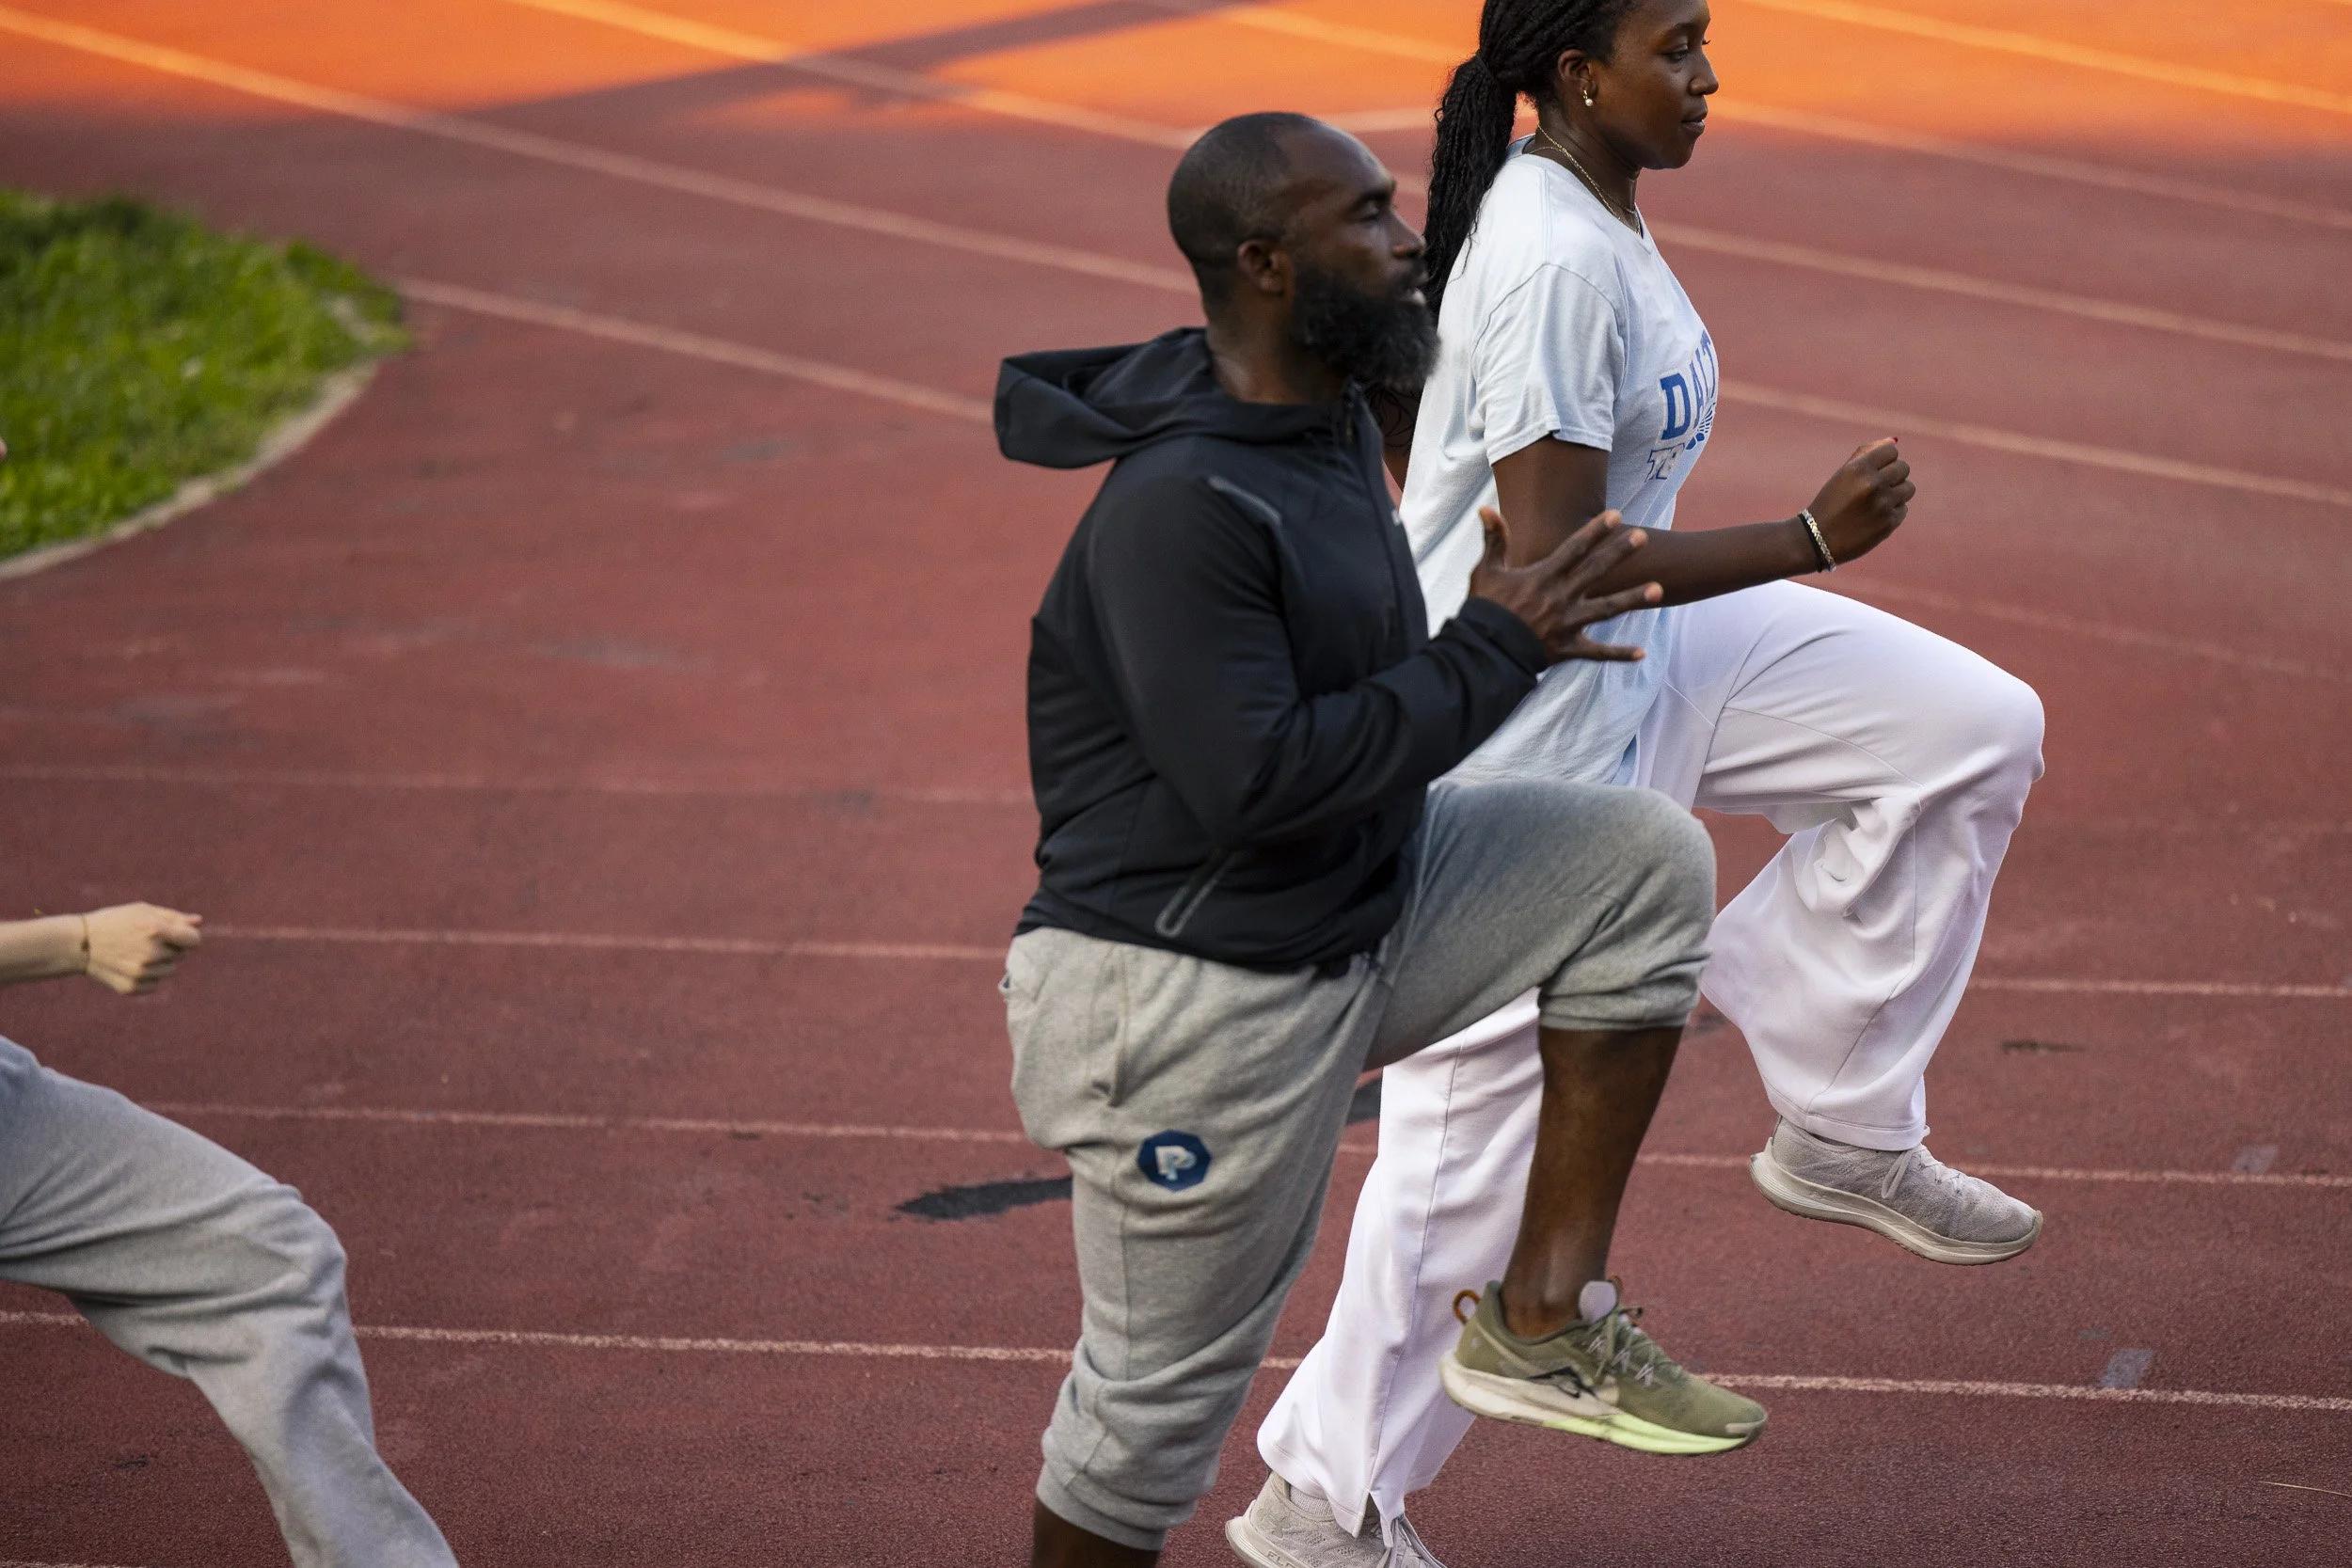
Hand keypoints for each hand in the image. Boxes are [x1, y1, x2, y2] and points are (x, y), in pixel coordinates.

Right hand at [81, 903, 202, 993]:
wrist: (79, 944)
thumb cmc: (114, 922)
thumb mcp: (143, 911)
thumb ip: (174, 918)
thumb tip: (199, 922)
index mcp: (156, 930)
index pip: (194, 940)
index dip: (189, 937)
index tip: (180, 936)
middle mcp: (151, 953)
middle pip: (181, 955)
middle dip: (170, 947)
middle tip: (144, 941)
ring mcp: (141, 973)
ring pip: (170, 970)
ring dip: (160, 963)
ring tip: (136, 953)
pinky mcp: (132, 987)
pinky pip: (155, 983)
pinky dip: (147, 977)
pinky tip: (128, 966)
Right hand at [1467, 505, 1660, 664]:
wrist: (1483, 650)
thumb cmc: (1484, 609)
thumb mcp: (1486, 571)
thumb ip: (1494, 540)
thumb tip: (1486, 508)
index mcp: (1543, 577)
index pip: (1574, 548)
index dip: (1596, 531)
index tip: (1616, 515)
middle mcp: (1561, 597)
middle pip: (1596, 571)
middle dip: (1620, 553)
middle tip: (1642, 537)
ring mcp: (1567, 624)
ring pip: (1606, 610)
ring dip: (1633, 599)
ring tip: (1658, 589)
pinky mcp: (1568, 648)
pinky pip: (1597, 653)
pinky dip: (1618, 654)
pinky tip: (1641, 653)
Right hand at [1805, 438, 1912, 564]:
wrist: (1817, 540)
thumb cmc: (1830, 503)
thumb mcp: (1842, 474)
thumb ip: (1866, 454)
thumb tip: (1893, 441)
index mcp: (1858, 469)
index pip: (1891, 451)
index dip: (1884, 460)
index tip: (1874, 470)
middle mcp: (1872, 484)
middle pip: (1903, 468)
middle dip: (1893, 476)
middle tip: (1876, 488)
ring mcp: (1882, 505)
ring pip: (1908, 488)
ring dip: (1896, 493)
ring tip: (1877, 502)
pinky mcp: (1889, 523)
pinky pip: (1903, 509)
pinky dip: (1892, 512)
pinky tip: (1874, 517)